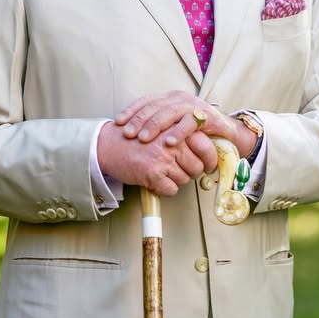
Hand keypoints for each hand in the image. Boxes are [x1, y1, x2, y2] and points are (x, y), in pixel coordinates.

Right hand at [96, 121, 214, 196]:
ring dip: (175, 180)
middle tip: (179, 170)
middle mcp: (173, 142)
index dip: (210, 159)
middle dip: (190, 172)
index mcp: (176, 129)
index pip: (206, 147)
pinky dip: (164, 188)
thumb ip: (181, 134)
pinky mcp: (154, 173)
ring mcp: (164, 158)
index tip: (209, 165)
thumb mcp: (161, 128)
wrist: (108, 145)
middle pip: (197, 167)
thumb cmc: (134, 137)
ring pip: (184, 179)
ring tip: (163, 172)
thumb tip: (203, 148)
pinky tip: (156, 179)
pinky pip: (171, 189)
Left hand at [114, 91, 258, 160]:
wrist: (225, 132)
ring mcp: (193, 105)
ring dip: (155, 125)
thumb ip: (156, 126)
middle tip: (128, 134)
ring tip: (144, 138)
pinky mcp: (206, 115)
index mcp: (169, 98)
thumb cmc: (195, 131)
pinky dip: (178, 132)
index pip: (146, 100)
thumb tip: (129, 134)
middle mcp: (180, 98)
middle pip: (155, 106)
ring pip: (170, 112)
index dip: (131, 110)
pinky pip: (189, 123)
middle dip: (139, 120)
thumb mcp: (173, 126)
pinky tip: (169, 142)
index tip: (118, 123)